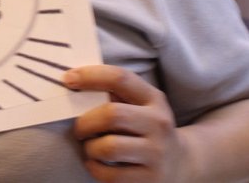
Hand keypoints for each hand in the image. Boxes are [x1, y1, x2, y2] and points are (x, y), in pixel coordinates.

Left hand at [64, 65, 187, 182]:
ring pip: (108, 147)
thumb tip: (75, 79)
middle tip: (79, 128)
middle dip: (86, 122)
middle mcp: (159, 124)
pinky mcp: (148, 180)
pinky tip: (96, 163)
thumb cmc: (146, 128)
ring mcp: (156, 154)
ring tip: (90, 147)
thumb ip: (115, 92)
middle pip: (111, 115)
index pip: (120, 78)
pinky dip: (94, 167)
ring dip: (90, 147)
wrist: (180, 163)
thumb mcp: (142, 105)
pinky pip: (109, 174)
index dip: (90, 76)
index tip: (68, 78)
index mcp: (154, 99)